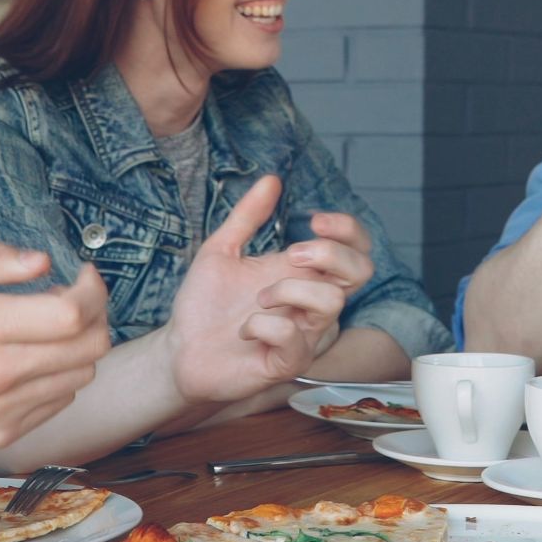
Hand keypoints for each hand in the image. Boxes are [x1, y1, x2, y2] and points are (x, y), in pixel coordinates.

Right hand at [0, 242, 109, 450]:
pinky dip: (59, 377)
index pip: (71, 313)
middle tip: (76, 300)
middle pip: (89, 347)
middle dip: (95, 315)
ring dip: (79, 348)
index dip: (92, 290)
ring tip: (50, 331)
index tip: (84, 276)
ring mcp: (1, 411)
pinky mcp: (1, 435)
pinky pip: (59, 402)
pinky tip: (31, 361)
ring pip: (82, 376)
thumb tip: (43, 262)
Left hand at [164, 176, 372, 402]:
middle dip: (331, 253)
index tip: (315, 220)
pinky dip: (263, 325)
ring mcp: (304, 334)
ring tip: (258, 298)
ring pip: (332, 302)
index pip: (355, 248)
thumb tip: (272, 179)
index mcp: (302, 273)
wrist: (179, 351)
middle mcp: (311, 302)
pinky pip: (293, 337)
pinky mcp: (287, 363)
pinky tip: (244, 329)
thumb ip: (247, 216)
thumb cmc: (204, 305)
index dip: (348, 230)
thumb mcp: (221, 249)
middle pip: (361, 270)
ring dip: (289, 290)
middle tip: (293, 254)